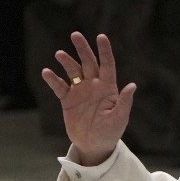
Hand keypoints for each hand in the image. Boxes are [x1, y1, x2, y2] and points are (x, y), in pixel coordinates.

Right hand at [42, 32, 135, 164]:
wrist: (94, 145)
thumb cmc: (110, 132)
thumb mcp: (119, 118)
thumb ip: (124, 102)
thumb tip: (132, 86)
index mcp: (108, 87)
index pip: (107, 65)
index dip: (105, 51)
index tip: (101, 37)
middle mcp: (93, 85)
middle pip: (88, 62)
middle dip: (83, 49)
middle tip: (75, 35)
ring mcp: (80, 91)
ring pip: (73, 71)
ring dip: (67, 62)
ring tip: (60, 54)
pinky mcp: (68, 100)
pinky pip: (60, 87)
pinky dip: (53, 79)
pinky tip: (47, 72)